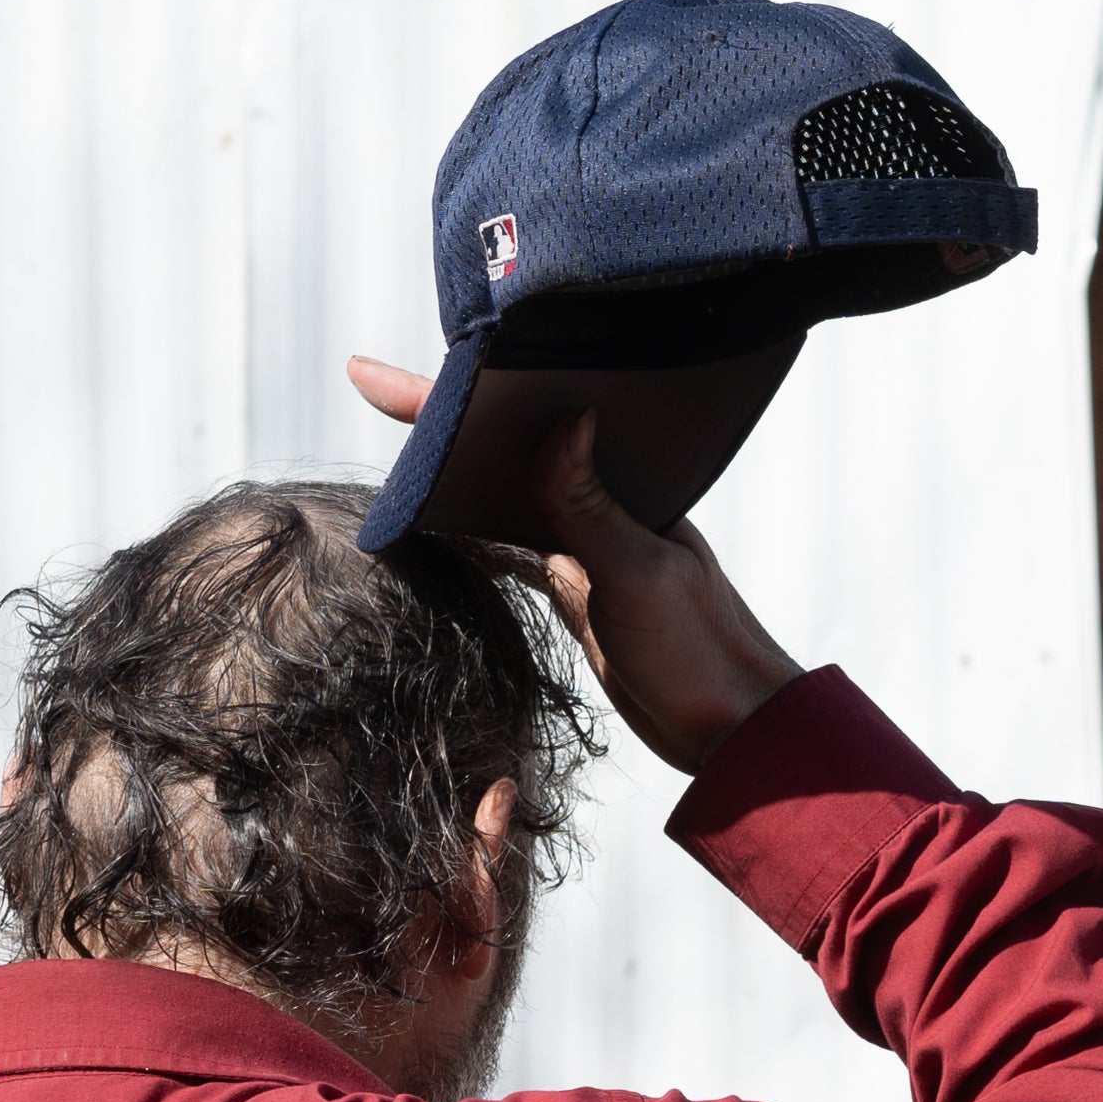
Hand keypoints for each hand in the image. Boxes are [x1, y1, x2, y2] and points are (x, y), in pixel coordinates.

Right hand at [349, 357, 802, 774]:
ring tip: (392, 449)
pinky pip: (509, 548)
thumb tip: (568, 417)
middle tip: (371, 386)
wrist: (732, 727)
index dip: (450, 398)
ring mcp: (583, 545)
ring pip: (503, 496)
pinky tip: (434, 526)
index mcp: (619, 483)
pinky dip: (471, 535)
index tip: (373, 374)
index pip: (525, 424)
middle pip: (505, 450)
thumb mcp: (638, 573)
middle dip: (443, 423)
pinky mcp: (574, 589)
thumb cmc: (700, 649)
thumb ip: (592, 504)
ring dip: (453, 478)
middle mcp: (598, 503)